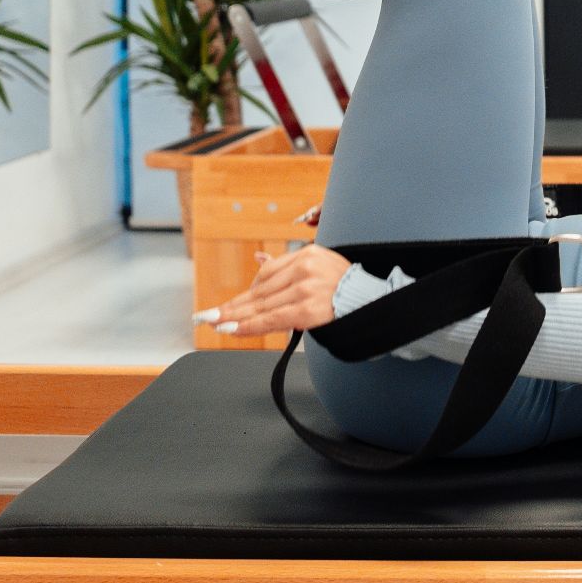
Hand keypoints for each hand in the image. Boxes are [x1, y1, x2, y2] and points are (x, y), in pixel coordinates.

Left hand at [194, 244, 351, 336]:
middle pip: (261, 290)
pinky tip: (233, 328)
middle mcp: (305, 268)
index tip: (230, 305)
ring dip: (235, 317)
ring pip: (262, 305)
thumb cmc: (348, 288)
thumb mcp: (320, 266)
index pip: (268, 273)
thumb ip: (288, 266)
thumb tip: (258, 259)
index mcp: (308, 254)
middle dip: (232, 306)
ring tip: (215, 324)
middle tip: (207, 316)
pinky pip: (271, 318)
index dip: (247, 292)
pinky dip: (249, 325)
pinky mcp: (308, 309)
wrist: (374, 302)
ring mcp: (306, 288)